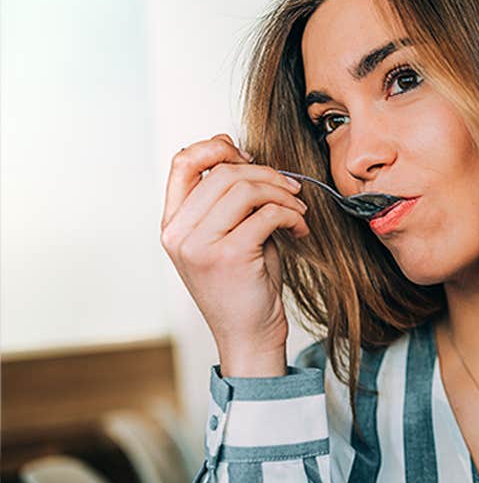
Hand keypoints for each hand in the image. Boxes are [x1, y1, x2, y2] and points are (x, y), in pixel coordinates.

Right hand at [160, 134, 310, 375]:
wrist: (249, 334)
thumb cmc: (244, 284)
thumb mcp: (227, 235)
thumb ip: (227, 199)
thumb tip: (241, 153)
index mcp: (173, 224)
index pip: (182, 162)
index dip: (217, 148)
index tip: (249, 157)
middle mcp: (178, 233)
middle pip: (224, 171)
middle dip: (267, 174)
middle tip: (292, 190)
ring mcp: (200, 245)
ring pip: (246, 188)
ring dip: (283, 194)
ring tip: (298, 210)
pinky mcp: (229, 256)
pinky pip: (268, 213)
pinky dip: (293, 215)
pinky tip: (300, 229)